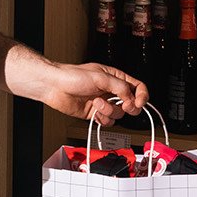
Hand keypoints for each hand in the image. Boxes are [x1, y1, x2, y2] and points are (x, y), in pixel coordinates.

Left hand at [27, 61, 146, 126]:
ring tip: (97, 103)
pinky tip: (94, 112)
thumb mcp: (100, 77)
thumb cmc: (72, 76)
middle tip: (123, 106)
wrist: (55, 87)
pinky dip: (102, 119)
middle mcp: (111, 91)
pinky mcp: (95, 113)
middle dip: (128, 107)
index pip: (137, 87)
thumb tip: (131, 98)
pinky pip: (107, 121)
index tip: (138, 103)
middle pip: (131, 104)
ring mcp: (103, 103)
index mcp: (115, 78)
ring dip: (109, 111)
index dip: (141, 96)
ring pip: (118, 114)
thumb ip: (119, 87)